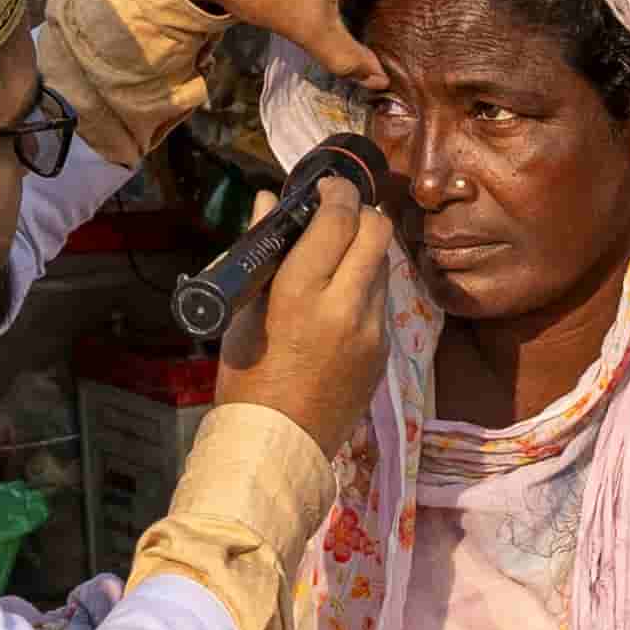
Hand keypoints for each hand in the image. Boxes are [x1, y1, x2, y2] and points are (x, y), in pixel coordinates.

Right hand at [222, 161, 403, 428]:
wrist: (278, 442)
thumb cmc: (246, 377)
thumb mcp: (244, 311)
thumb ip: (262, 250)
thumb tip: (267, 200)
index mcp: (302, 293)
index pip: (338, 220)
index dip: (337, 193)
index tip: (327, 187)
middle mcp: (347, 306)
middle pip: (377, 232)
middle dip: (362, 212)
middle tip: (341, 212)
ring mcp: (373, 331)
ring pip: (384, 265)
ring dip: (365, 250)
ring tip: (337, 256)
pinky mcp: (384, 352)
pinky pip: (383, 302)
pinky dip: (366, 287)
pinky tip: (341, 298)